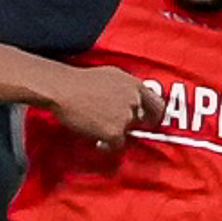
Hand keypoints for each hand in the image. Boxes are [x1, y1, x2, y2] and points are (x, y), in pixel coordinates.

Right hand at [46, 64, 160, 150]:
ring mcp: (126, 117)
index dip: (153, 116)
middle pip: (140, 120)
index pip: (158, 106)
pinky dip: (107, 144)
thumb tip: (128, 97)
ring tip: (97, 127)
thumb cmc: (79, 81)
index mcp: (135, 86)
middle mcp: (134, 101)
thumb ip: (125, 88)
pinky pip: (116, 145)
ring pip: (126, 132)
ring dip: (114, 132)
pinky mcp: (115, 132)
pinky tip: (96, 138)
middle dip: (127, 123)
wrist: (63, 90)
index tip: (147, 121)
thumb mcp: (111, 75)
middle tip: (113, 124)